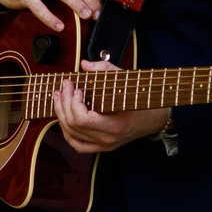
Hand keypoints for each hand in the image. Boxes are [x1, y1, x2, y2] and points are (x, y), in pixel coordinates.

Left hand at [52, 57, 170, 153]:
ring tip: (58, 98)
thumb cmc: (139, 98)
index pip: (82, 119)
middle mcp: (107, 139)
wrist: (153, 119)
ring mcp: (103, 145)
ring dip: (61, 115)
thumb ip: (104, 69)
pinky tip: (63, 117)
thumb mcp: (124, 79)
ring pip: (71, 135)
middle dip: (64, 103)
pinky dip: (66, 131)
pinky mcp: (101, 147)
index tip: (77, 88)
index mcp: (114, 126)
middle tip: (65, 86)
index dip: (73, 103)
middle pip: (73, 125)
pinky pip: (77, 144)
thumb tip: (84, 64)